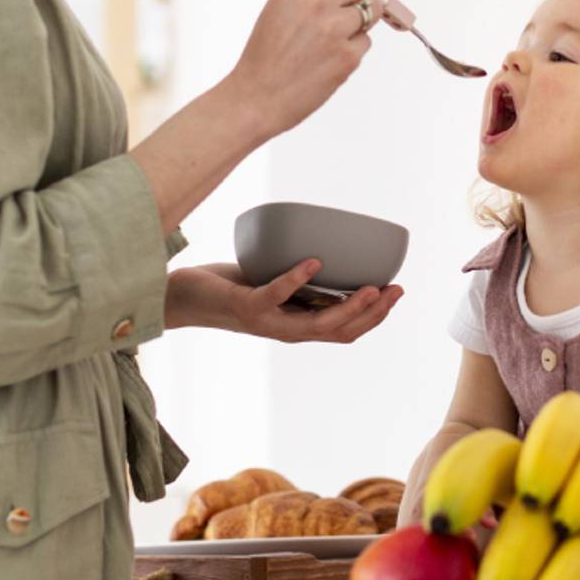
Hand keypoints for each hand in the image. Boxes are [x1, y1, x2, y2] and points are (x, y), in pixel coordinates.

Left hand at [165, 259, 402, 343]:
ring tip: (369, 287)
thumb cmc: (229, 287)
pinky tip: (313, 262)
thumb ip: (298, 277)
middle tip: (394, 290)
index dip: (375, 317)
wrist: (183, 298)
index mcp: (298, 326)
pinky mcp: (248, 308)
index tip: (396, 292)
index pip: (346, 331)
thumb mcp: (272, 282)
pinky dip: (297, 278)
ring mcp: (268, 322)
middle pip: (341, 332)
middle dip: (373, 314)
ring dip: (349, 307)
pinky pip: (277, 294)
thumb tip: (327, 248)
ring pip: (318, 324)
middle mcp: (287, 331)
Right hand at [227, 0, 380, 137]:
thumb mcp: (280, 6)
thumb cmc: (266, 55)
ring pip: (372, 12)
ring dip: (360, 24)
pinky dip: (352, 50)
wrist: (255, 97)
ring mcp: (334, 29)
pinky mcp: (347, 56)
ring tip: (332, 39)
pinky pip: (366, 42)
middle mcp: (316, 1)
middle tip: (348, 13)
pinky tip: (327, 60)